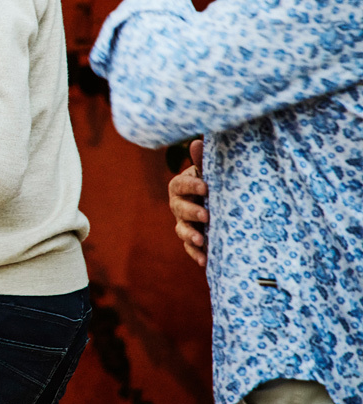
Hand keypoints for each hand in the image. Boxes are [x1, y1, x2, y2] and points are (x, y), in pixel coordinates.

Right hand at [169, 139, 209, 267]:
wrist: (223, 205)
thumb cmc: (215, 183)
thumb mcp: (211, 172)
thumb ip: (203, 161)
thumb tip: (196, 143)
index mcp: (181, 186)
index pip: (179, 185)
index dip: (190, 186)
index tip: (206, 187)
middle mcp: (179, 204)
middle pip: (179, 208)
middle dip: (191, 212)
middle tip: (206, 215)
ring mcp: (184, 223)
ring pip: (181, 229)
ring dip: (190, 235)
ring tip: (201, 240)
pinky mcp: (192, 239)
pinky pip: (189, 248)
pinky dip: (195, 254)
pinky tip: (205, 260)